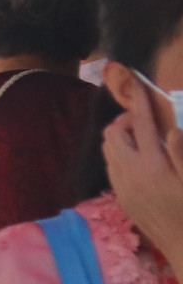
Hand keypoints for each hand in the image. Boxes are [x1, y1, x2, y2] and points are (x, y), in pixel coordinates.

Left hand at [103, 104, 182, 262]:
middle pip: (113, 134)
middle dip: (126, 120)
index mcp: (153, 166)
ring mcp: (122, 186)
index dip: (140, 102)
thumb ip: (182, 153)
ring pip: (108, 149)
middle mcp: (131, 174)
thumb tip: (172, 129)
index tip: (138, 86)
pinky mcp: (121, 197)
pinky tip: (139, 158)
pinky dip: (119, 154)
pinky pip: (111, 166)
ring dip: (121, 137)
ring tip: (143, 137)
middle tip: (146, 121)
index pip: (141, 125)